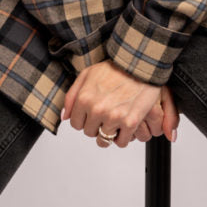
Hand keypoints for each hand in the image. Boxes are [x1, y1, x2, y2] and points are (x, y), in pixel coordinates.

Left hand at [60, 59, 178, 148]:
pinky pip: (121, 143)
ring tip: (115, 120)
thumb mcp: (88, 74)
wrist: (141, 64)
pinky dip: (123, 137)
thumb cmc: (115, 68)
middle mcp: (97, 109)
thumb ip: (72, 95)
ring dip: (109, 133)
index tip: (92, 114)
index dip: (84, 119)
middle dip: (96, 125)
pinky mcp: (130, 123)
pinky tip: (124, 125)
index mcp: (85, 98)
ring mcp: (113, 117)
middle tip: (106, 114)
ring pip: (104, 140)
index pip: (75, 124)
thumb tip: (65, 116)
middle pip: (89, 133)